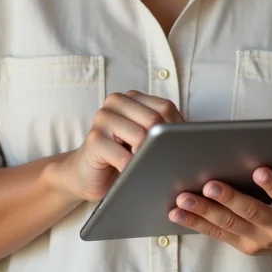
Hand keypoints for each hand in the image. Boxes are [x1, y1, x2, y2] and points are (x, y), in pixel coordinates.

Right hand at [63, 91, 183, 201]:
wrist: (86, 174)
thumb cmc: (122, 156)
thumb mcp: (145, 139)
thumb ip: (162, 132)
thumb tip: (185, 140)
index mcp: (132, 97)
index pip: (165, 107)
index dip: (175, 130)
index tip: (177, 149)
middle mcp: (116, 101)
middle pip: (154, 120)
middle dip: (161, 145)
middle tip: (161, 162)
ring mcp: (103, 118)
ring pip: (140, 137)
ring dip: (146, 158)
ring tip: (144, 167)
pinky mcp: (94, 139)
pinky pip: (123, 157)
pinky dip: (132, 170)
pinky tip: (130, 173)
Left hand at [168, 159, 271, 260]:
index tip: (259, 170)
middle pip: (251, 211)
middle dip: (229, 199)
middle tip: (210, 185)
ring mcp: (258, 239)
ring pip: (228, 224)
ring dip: (203, 211)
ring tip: (183, 199)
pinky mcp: (242, 245)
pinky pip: (216, 233)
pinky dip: (195, 223)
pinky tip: (176, 212)